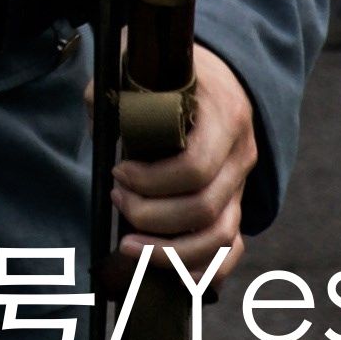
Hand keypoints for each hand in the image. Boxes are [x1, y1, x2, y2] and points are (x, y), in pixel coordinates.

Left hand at [107, 43, 258, 271]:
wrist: (212, 69)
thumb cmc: (165, 68)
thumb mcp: (137, 63)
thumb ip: (114, 92)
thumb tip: (98, 122)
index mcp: (223, 115)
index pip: (194, 167)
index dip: (150, 181)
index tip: (118, 172)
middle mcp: (241, 154)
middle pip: (205, 209)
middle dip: (151, 216)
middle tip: (116, 200)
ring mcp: (242, 183)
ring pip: (221, 238)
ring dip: (171, 252)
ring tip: (127, 244)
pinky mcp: (236, 203)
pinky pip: (231, 251)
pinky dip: (202, 270)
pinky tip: (169, 276)